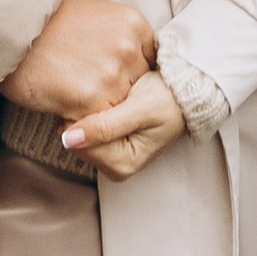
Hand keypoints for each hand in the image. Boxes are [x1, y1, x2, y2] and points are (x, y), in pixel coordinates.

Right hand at [2, 0, 156, 121]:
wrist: (9, 33)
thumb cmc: (45, 19)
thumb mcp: (90, 6)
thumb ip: (115, 25)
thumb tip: (125, 39)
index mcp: (134, 25)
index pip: (149, 60)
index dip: (131, 70)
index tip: (116, 75)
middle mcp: (128, 50)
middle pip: (138, 85)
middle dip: (118, 89)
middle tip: (92, 85)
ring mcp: (112, 78)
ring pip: (120, 106)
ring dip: (102, 107)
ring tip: (76, 95)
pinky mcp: (92, 102)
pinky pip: (100, 122)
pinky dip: (85, 120)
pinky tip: (67, 106)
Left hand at [62, 69, 187, 180]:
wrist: (187, 90)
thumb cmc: (170, 98)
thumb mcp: (140, 110)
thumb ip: (105, 126)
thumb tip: (69, 140)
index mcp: (123, 165)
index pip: (79, 145)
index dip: (82, 119)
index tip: (101, 97)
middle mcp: (115, 165)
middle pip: (76, 141)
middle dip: (85, 116)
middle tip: (110, 96)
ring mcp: (112, 154)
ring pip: (79, 132)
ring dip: (89, 111)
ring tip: (114, 97)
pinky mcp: (111, 141)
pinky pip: (86, 126)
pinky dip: (93, 110)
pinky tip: (110, 100)